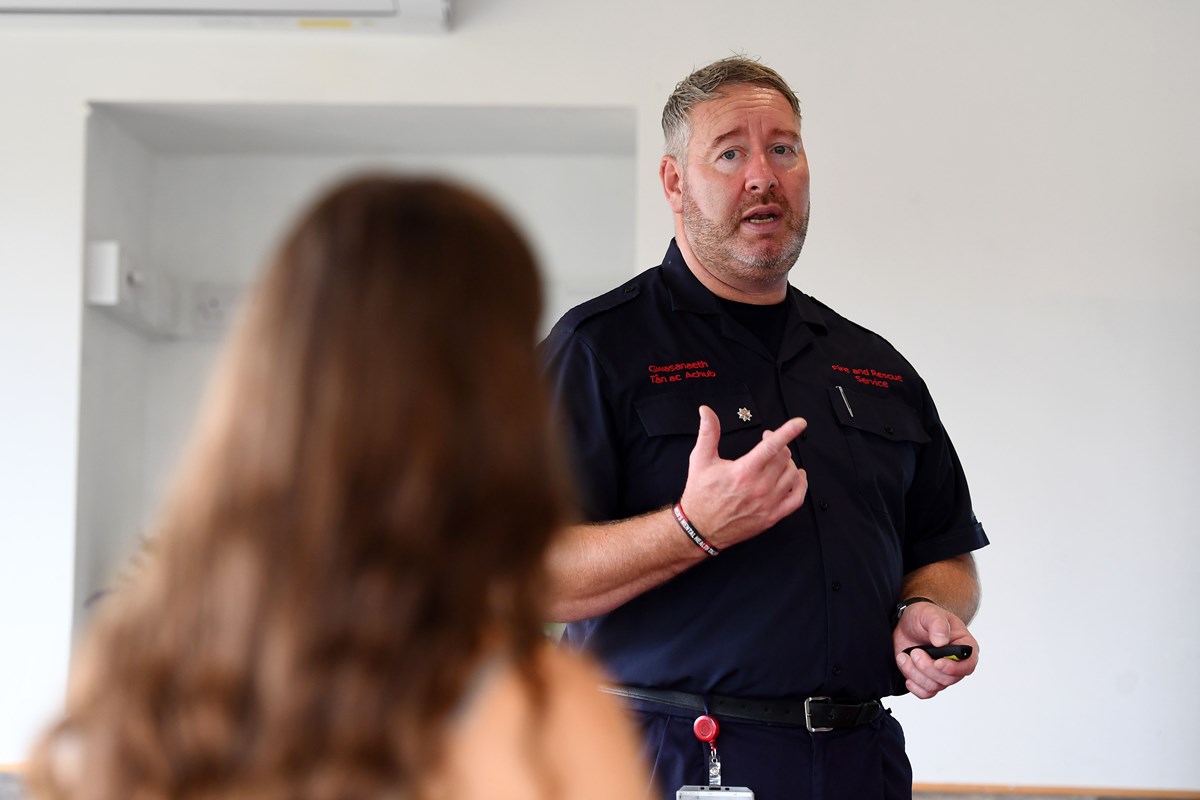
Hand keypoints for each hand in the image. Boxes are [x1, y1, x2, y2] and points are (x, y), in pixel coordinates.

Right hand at [678, 405, 807, 549]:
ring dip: (788, 462)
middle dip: (778, 445)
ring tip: (778, 459)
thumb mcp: (700, 460)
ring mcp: (768, 503)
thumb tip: (706, 411)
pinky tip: (797, 476)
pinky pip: (797, 498)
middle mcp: (759, 487)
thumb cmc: (700, 494)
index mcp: (743, 471)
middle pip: (783, 457)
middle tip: (768, 443)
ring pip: (792, 474)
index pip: (772, 446)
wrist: (700, 527)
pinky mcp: (772, 516)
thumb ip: (708, 433)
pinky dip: (801, 484)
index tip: (800, 423)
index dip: (788, 431)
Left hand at [893, 600, 978, 699]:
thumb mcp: (929, 613)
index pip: (968, 665)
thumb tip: (941, 641)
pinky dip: (914, 684)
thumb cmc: (923, 616)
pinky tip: (906, 668)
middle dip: (927, 667)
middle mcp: (956, 663)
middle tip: (915, 652)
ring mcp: (942, 673)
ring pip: (934, 686)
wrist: (905, 623)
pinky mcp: (928, 679)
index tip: (937, 662)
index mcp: (964, 646)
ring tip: (905, 655)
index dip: (954, 668)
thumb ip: (937, 624)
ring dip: (915, 673)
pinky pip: (925, 693)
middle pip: (948, 679)